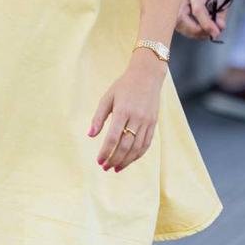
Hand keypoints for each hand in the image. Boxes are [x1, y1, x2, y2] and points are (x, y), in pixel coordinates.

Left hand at [89, 54, 164, 172]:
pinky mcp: (154, 123)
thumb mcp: (107, 98)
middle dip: (115, 159)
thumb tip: (90, 135)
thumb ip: (98, 117)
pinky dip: (138, 155)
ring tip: (116, 168)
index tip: (98, 161)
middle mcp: (136, 118)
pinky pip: (147, 144)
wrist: (147, 75)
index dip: (105, 152)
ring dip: (126, 161)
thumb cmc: (123, 86)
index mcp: (123, 111)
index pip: (113, 138)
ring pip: (137, 147)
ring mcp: (147, 122)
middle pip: (125, 145)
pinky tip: (129, 160)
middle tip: (105, 168)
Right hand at [176, 0, 233, 40]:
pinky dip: (190, 30)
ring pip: (179, 23)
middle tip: (211, 33)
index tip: (216, 32)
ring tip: (207, 32)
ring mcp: (177, 2)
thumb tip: (219, 27)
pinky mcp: (176, 9)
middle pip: (182, 18)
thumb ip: (222, 10)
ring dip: (193, 32)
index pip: (197, 9)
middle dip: (196, 30)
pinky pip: (179, 24)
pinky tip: (201, 29)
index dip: (206, 23)